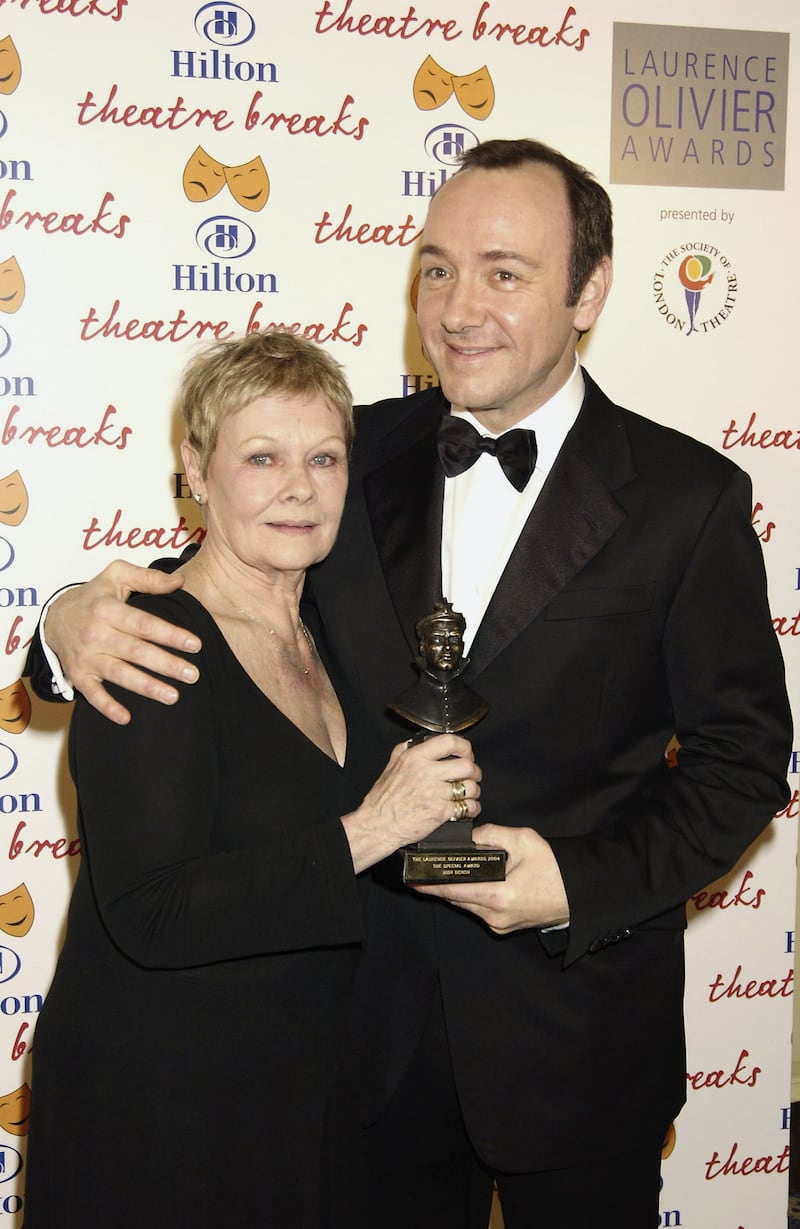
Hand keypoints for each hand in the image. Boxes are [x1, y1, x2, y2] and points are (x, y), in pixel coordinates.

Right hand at [44, 561, 201, 724]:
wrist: (53, 617)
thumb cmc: (93, 596)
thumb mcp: (116, 576)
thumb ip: (148, 578)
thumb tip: (180, 582)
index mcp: (107, 609)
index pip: (145, 624)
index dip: (171, 635)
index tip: (195, 645)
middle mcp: (96, 634)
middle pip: (136, 652)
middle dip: (166, 664)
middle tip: (193, 675)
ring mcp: (86, 656)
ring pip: (120, 674)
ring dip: (147, 687)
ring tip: (173, 696)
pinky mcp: (78, 675)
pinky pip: (92, 694)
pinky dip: (107, 707)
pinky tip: (126, 717)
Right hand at [341, 734, 481, 873]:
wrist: (377, 825)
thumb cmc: (383, 799)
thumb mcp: (391, 765)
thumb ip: (407, 750)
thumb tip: (423, 742)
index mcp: (415, 758)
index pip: (449, 742)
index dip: (464, 747)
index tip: (466, 753)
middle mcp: (426, 773)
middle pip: (467, 765)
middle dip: (474, 771)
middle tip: (471, 776)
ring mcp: (435, 793)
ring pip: (470, 787)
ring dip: (474, 791)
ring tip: (468, 794)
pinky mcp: (440, 813)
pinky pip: (468, 807)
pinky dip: (472, 808)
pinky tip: (466, 809)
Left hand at [413, 824, 569, 933]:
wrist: (578, 892)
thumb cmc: (554, 866)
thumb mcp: (523, 840)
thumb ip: (491, 834)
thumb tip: (469, 837)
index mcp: (498, 897)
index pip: (453, 890)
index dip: (431, 884)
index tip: (412, 878)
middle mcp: (495, 917)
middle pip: (457, 899)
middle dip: (440, 885)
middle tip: (423, 871)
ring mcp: (500, 926)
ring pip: (467, 906)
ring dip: (455, 891)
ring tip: (440, 874)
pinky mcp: (505, 927)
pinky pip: (479, 911)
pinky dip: (471, 897)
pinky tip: (467, 883)